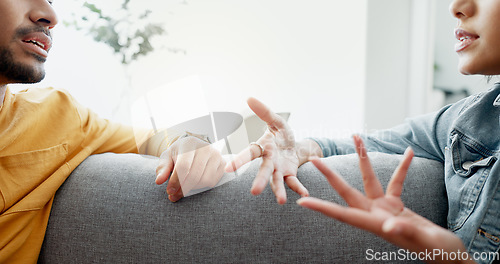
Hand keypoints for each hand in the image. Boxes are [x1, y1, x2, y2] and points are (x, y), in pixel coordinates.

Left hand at [155, 136, 225, 201]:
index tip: (169, 191)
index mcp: (189, 143)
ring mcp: (216, 155)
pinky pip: (213, 182)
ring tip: (183, 189)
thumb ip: (162, 168)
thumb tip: (159, 181)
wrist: (194, 148)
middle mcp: (205, 147)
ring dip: (192, 188)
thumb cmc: (178, 154)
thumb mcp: (167, 157)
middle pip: (194, 175)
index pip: (183, 166)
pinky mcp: (222, 163)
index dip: (176, 181)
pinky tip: (194, 184)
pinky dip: (202, 187)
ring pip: (205, 180)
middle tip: (174, 195)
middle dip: (183, 188)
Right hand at [225, 97, 309, 203]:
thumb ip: (265, 112)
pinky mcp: (290, 175)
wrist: (294, 146)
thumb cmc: (281, 134)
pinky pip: (294, 183)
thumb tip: (249, 98)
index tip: (227, 169)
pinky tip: (305, 194)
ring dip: (278, 191)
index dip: (239, 161)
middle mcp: (269, 162)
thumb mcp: (276, 121)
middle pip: (263, 171)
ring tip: (281, 201)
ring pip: (277, 182)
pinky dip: (298, 188)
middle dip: (259, 181)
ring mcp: (279, 170)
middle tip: (254, 192)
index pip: (249, 154)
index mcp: (263, 148)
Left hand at [297, 135, 471, 263]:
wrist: (447, 256)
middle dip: (331, 175)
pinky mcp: (397, 205)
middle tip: (315, 160)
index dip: (322, 208)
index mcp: (375, 225)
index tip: (302, 202)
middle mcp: (375, 216)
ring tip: (357, 137)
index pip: (343, 215)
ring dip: (364, 159)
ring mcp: (385, 209)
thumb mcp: (424, 241)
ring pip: (369, 180)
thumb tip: (388, 228)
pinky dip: (402, 169)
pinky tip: (410, 153)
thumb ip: (405, 232)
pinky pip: (396, 183)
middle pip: (347, 192)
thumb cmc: (438, 252)